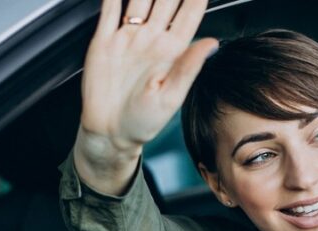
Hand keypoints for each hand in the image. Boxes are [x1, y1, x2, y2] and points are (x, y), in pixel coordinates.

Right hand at [74, 0, 217, 190]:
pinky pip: (109, 9)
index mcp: (173, 51)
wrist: (110, 131)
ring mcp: (129, 37)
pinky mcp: (105, 40)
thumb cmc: (143, 121)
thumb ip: (189, 67)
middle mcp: (152, 39)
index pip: (190, 13)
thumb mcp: (171, 97)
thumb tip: (212, 43)